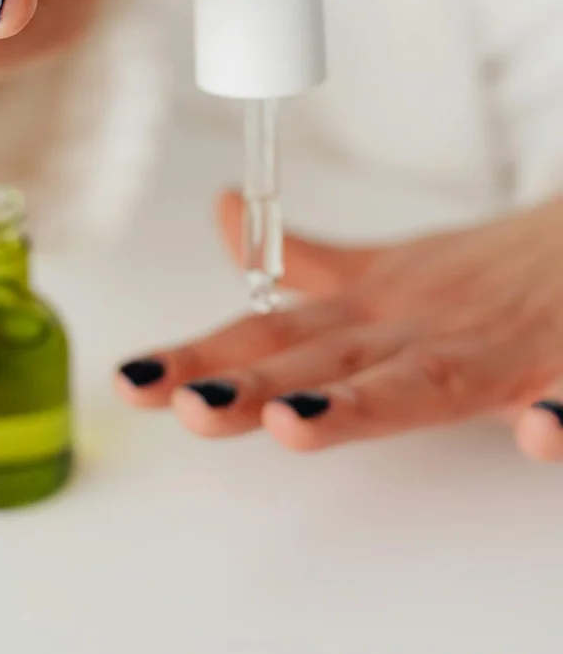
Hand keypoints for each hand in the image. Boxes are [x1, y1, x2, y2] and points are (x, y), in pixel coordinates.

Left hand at [117, 193, 562, 462]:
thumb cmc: (480, 269)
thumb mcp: (384, 268)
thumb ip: (306, 261)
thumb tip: (222, 217)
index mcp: (373, 314)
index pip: (273, 335)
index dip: (201, 356)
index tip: (133, 382)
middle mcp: (418, 330)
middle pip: (329, 362)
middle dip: (255, 386)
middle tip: (191, 405)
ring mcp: (493, 348)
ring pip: (427, 381)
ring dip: (364, 404)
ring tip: (296, 425)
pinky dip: (558, 415)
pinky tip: (537, 435)